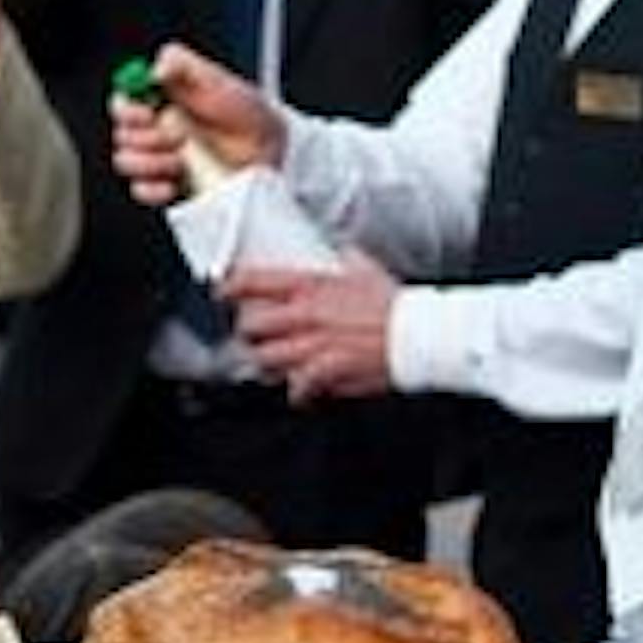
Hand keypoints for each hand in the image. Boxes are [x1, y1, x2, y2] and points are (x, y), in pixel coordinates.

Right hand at [107, 42, 283, 204]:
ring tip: (181, 158)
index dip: (127, 108)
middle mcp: (157, 127)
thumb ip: (185, 66)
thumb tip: (156, 69)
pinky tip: (173, 182)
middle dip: (146, 137)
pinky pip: (140, 190)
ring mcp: (160, 158)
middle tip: (179, 136)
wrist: (272, 152)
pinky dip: (152, 188)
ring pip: (126, 161)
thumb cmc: (249, 113)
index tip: (147, 113)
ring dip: (150, 161)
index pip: (124, 100)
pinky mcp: (167, 185)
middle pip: (122, 133)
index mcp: (162, 98)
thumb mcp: (220, 81)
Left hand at [226, 250, 393, 403]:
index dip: (231, 287)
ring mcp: (313, 345)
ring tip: (277, 367)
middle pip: (251, 326)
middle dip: (249, 335)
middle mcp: (306, 314)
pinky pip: (295, 388)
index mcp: (312, 285)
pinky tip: (303, 393)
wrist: (418, 336)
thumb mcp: (369, 270)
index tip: (224, 292)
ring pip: (266, 359)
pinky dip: (297, 393)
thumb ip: (350, 258)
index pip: (255, 281)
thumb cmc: (397, 307)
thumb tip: (345, 249)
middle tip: (256, 338)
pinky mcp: (325, 371)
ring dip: (269, 365)